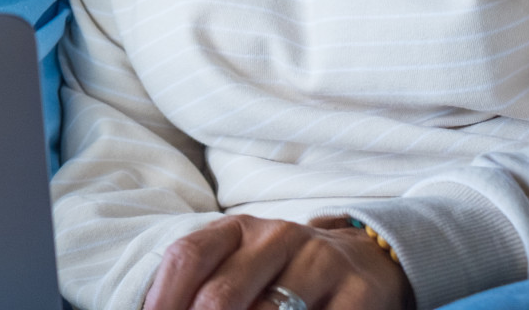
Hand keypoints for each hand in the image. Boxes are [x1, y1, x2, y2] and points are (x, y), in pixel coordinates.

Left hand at [143, 216, 411, 309]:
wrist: (366, 261)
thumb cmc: (286, 271)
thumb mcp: (243, 264)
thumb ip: (205, 285)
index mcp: (240, 228)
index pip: (187, 256)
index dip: (163, 299)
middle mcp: (278, 237)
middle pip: (221, 294)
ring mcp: (320, 263)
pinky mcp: (359, 294)